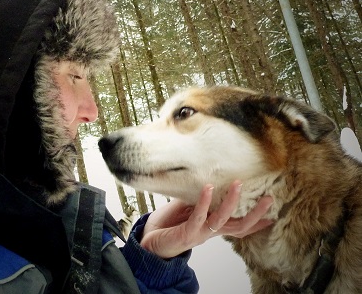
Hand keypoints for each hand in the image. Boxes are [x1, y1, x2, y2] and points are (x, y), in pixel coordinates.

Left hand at [140, 180, 273, 258]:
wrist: (148, 240)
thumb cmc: (169, 224)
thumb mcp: (187, 207)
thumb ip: (198, 197)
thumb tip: (209, 180)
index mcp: (213, 226)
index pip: (238, 225)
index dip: (256, 221)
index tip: (274, 214)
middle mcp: (210, 231)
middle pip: (239, 226)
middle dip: (255, 214)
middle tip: (269, 199)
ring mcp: (200, 233)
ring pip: (221, 220)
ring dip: (230, 202)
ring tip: (238, 185)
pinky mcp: (187, 233)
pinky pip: (199, 216)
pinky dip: (204, 202)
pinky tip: (208, 188)